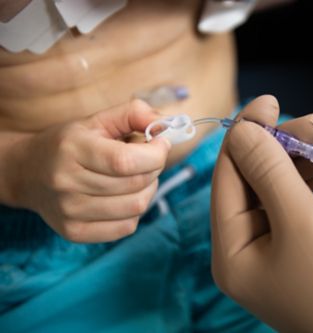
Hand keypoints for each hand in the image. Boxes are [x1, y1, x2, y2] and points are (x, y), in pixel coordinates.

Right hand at [10, 100, 169, 242]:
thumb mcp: (97, 120)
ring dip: (148, 189)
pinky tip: (124, 197)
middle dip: (154, 168)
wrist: (28, 173)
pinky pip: (126, 227)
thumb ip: (133, 114)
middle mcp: (67, 182)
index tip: (161, 144)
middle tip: (147, 159)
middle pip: (136, 184)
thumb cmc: (70, 143)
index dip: (155, 154)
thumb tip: (164, 125)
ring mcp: (69, 212)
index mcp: (72, 148)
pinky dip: (134, 211)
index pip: (126, 161)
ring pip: (136, 207)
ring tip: (136, 177)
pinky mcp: (75, 232)